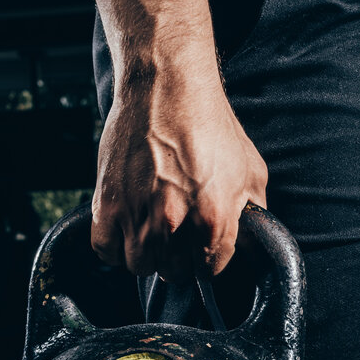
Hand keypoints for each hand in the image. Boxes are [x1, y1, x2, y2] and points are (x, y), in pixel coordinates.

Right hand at [92, 63, 267, 276]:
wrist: (166, 87)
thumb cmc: (210, 123)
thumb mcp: (250, 169)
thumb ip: (254, 212)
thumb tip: (252, 240)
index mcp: (214, 220)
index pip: (211, 270)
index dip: (208, 259)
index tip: (202, 248)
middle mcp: (175, 225)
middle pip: (174, 272)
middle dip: (178, 258)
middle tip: (177, 235)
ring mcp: (138, 216)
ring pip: (139, 266)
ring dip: (146, 255)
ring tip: (152, 233)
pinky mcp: (107, 204)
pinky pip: (105, 250)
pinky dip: (114, 246)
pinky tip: (126, 230)